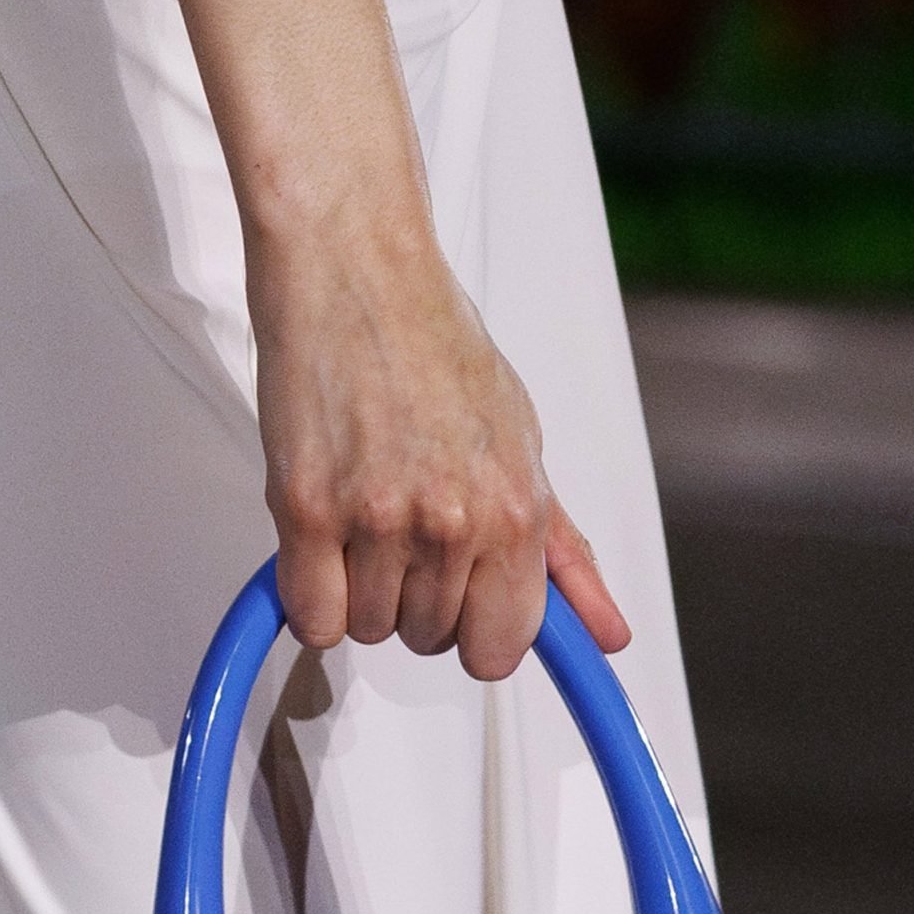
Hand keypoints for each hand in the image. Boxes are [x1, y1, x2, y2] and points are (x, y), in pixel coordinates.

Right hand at [249, 210, 630, 681]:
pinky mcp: (306, 509)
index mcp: (512, 509)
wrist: (356, 267)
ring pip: (368, 630)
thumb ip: (562, 553)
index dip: (475, 634)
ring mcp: (377, 519)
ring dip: (358, 591)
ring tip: (359, 512)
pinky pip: (312, 616)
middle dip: (413, 601)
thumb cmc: (435, 345)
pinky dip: (310, 594)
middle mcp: (451, 522)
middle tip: (400, 526)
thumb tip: (607, 636)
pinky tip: (321, 539)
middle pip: (429, 639)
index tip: (459, 604)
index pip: (501, 646)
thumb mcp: (523, 445)